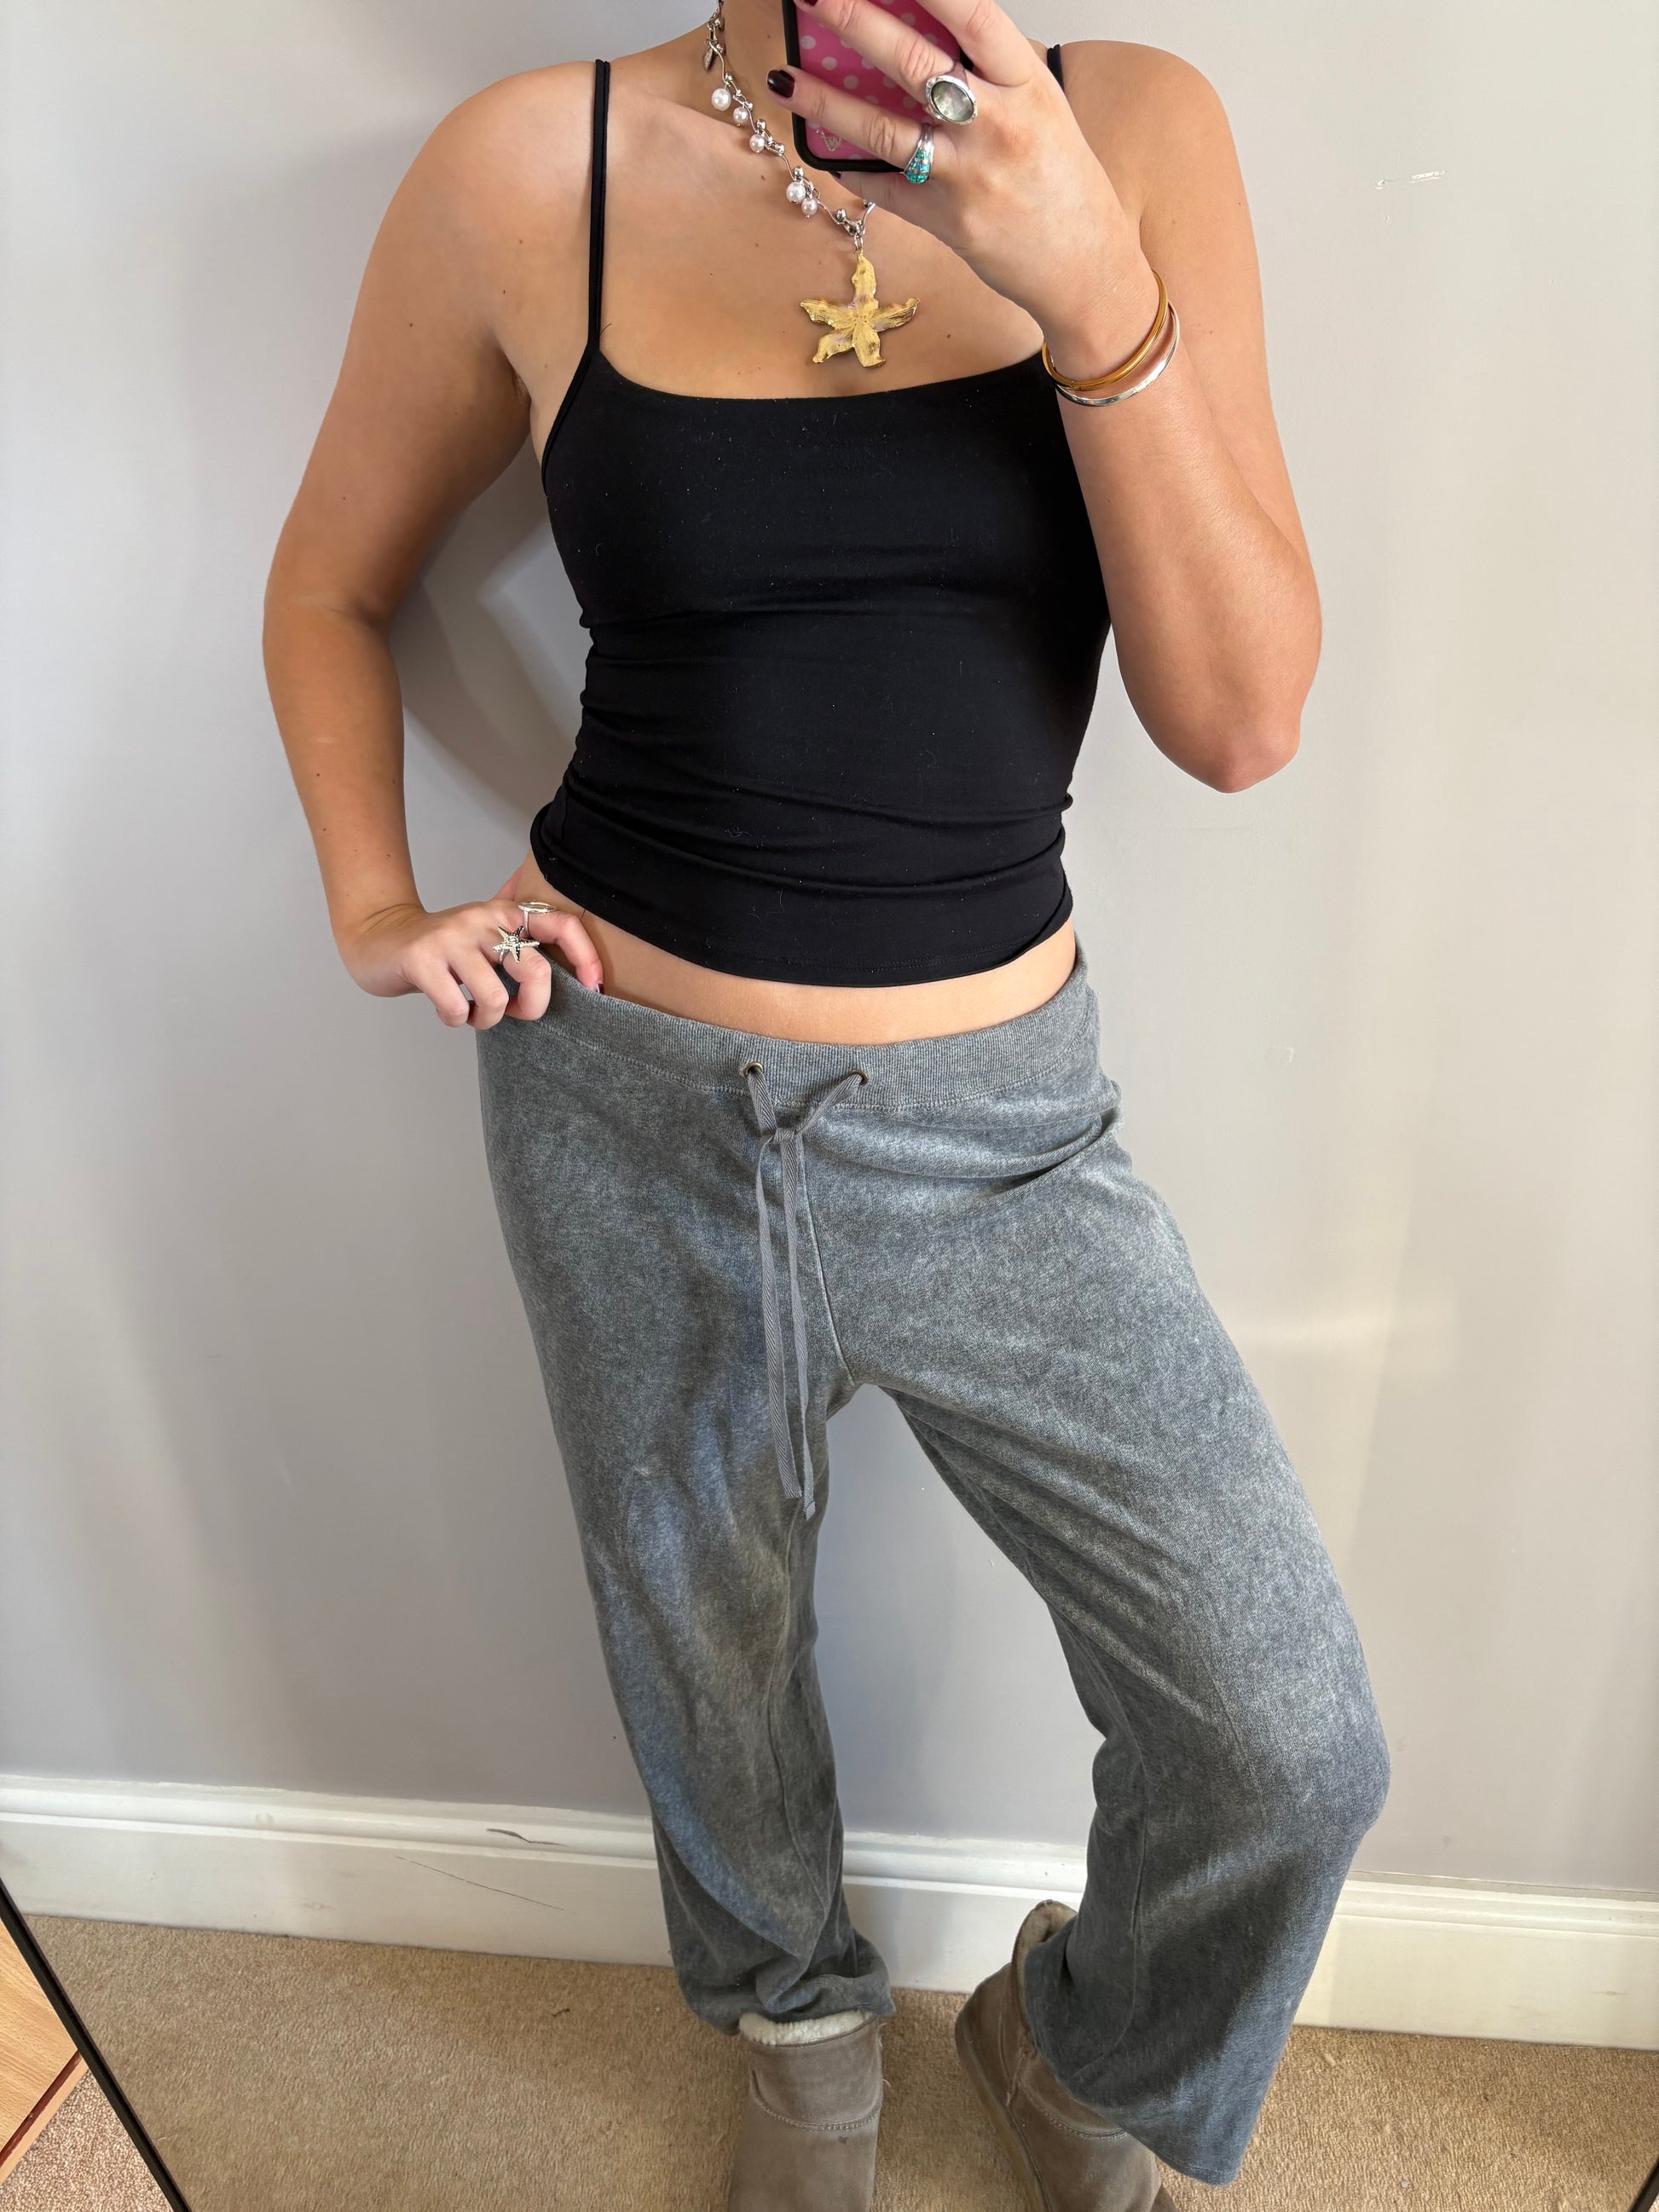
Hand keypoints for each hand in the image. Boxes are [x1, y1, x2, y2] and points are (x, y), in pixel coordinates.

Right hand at [337, 875, 602, 1028]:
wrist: (379, 939)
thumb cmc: (442, 948)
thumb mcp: (484, 934)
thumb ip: (521, 940)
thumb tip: (575, 958)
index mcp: (504, 914)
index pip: (561, 924)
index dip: (586, 956)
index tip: (592, 986)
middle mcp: (481, 919)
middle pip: (536, 971)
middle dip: (533, 1007)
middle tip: (516, 1012)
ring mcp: (451, 938)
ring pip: (496, 998)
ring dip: (487, 1019)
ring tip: (473, 1011)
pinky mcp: (422, 959)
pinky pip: (458, 1008)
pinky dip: (456, 1019)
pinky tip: (448, 1008)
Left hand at [764, 0, 1156, 363]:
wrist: (1087, 266)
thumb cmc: (1063, 181)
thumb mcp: (1040, 108)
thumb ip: (990, 72)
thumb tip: (925, 32)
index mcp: (1027, 85)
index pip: (972, 15)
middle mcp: (998, 125)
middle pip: (914, 62)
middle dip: (855, 21)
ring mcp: (969, 176)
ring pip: (884, 130)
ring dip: (827, 103)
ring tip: (787, 79)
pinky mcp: (947, 222)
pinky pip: (885, 189)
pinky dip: (851, 170)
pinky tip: (823, 151)